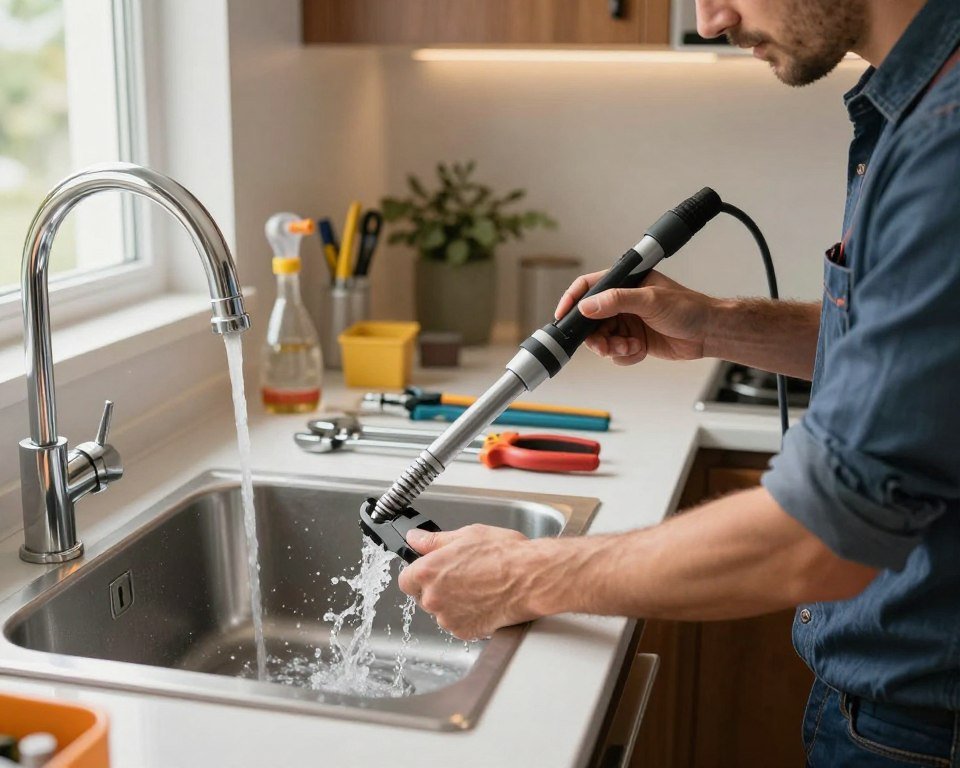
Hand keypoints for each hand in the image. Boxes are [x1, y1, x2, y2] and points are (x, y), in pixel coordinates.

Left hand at [397, 524, 542, 640]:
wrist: (531, 578)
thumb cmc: (504, 554)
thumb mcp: (467, 535)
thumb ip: (434, 541)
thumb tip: (415, 538)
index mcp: (428, 571)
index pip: (406, 579)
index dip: (419, 574)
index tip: (433, 570)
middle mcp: (433, 598)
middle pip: (423, 596)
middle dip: (438, 587)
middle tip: (463, 575)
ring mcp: (448, 618)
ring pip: (441, 611)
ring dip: (453, 603)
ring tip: (478, 587)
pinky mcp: (464, 632)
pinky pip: (458, 624)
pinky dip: (467, 616)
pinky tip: (483, 601)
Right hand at [554, 270, 714, 364]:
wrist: (708, 333)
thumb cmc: (688, 308)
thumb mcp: (651, 300)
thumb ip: (617, 301)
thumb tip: (587, 306)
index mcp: (625, 283)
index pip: (588, 288)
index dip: (572, 301)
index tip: (563, 317)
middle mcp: (622, 302)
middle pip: (591, 320)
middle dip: (595, 336)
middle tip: (604, 346)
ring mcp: (627, 322)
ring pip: (602, 339)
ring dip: (612, 347)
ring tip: (628, 348)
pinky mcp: (633, 340)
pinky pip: (615, 352)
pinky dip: (624, 355)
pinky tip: (639, 350)